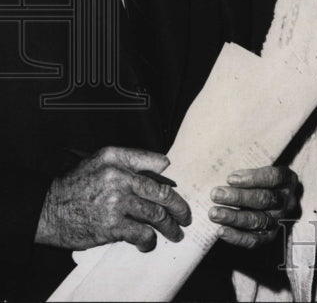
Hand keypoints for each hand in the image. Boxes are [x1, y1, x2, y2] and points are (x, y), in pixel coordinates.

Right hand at [35, 147, 191, 252]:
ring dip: (169, 227)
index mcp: (117, 159)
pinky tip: (148, 242)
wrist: (44, 208)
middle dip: (179, 207)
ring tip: (175, 233)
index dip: (171, 178)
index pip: (157, 163)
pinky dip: (148, 240)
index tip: (178, 190)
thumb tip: (163, 167)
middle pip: (162, 193)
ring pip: (156, 215)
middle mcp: (119, 178)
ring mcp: (117, 203)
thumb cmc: (72, 185)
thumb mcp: (98, 160)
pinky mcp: (111, 226)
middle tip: (186, 216)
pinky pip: (141, 233)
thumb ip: (129, 160)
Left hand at [209, 165, 299, 247]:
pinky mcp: (269, 236)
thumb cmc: (261, 182)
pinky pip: (254, 240)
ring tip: (214, 212)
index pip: (274, 178)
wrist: (271, 201)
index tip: (231, 178)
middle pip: (265, 199)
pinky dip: (237, 236)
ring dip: (233, 217)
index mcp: (288, 180)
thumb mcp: (261, 172)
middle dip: (238, 197)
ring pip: (258, 220)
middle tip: (216, 194)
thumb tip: (228, 180)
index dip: (253, 178)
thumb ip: (249, 175)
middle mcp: (286, 201)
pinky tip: (221, 231)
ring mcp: (279, 220)